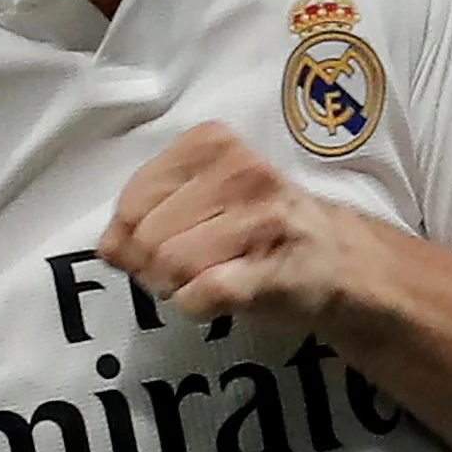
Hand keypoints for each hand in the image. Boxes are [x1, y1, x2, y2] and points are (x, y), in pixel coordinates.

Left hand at [99, 124, 376, 327]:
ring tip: (212, 278)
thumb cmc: (264, 227)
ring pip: (171, 268)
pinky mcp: (275, 271)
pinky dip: (198, 306)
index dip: (135, 235)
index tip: (165, 243)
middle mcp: (240, 172)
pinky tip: (225, 296)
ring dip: (178, 288)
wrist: (344, 263)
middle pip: (148, 238)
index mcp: (214, 144)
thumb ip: (148, 214)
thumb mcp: (204, 201)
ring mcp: (262, 221)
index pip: (134, 200)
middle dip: (155, 267)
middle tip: (192, 269)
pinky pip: (200, 295)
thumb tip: (107, 246)